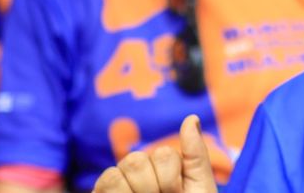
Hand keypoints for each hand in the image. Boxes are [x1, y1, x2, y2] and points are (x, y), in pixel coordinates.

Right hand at [93, 116, 215, 192]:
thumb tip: (190, 117)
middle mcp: (137, 174)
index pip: (163, 154)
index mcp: (162, 168)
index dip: (171, 178)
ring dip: (136, 191)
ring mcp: (117, 186)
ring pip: (117, 172)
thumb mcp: (200, 189)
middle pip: (137, 159)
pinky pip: (104, 183)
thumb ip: (195, 155)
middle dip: (154, 187)